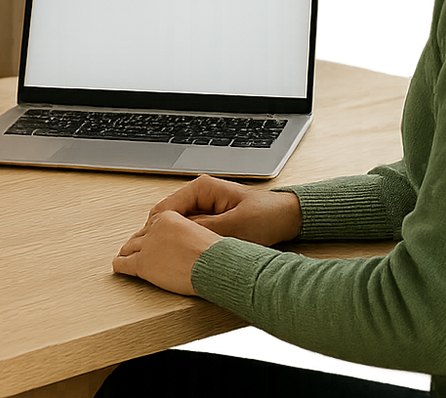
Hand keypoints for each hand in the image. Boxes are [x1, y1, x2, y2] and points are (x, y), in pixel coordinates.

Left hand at [112, 210, 220, 294]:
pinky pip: (124, 264)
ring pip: (130, 248)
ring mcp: (147, 246)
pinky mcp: (142, 263)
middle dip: (136, 242)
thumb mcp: (201, 232)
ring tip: (123, 255)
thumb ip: (190, 232)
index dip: (149, 234)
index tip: (148, 237)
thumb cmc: (214, 253)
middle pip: (140, 236)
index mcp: (168, 218)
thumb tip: (188, 240)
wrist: (213, 264)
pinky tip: (118, 266)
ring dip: (126, 252)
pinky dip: (119, 265)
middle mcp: (154, 229)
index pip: (153, 225)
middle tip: (132, 247)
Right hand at [148, 175, 301, 245]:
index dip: (158, 229)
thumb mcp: (235, 226)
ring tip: (182, 257)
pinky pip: (193, 233)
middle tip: (167, 257)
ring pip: (180, 228)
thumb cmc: (267, 215)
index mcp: (201, 188)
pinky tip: (196, 255)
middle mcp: (199, 196)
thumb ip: (205, 229)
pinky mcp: (212, 221)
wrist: (288, 218)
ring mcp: (204, 208)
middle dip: (167, 236)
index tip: (157, 247)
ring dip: (180, 241)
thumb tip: (180, 237)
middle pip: (169, 218)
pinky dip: (191, 243)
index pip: (165, 208)